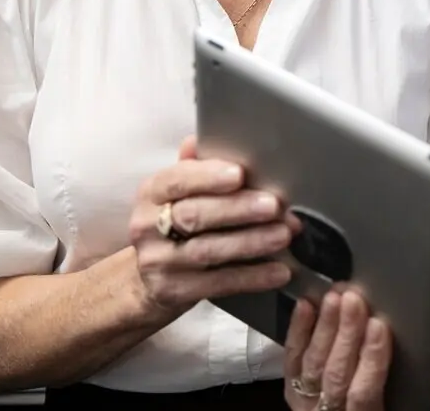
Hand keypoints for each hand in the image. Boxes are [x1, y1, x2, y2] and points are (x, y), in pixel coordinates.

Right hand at [128, 135, 297, 313]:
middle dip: (238, 209)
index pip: (177, 180)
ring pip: (208, 251)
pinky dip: (252, 277)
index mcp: (152, 193)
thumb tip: (199, 139)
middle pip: (195, 216)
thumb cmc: (172, 225)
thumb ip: (194, 168)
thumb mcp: (176, 193)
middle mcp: (148, 227)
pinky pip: (218, 284)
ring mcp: (159, 262)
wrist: (146, 280)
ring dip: (251, 242)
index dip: (208, 176)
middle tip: (274, 205)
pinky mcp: (175, 292)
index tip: (239, 174)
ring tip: (284, 234)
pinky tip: (279, 270)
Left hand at [284, 289, 429, 410]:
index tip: (380, 326)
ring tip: (337, 297)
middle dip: (346, 336)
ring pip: (312, 365)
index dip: (371, 361)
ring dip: (324, 328)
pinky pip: (292, 360)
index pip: (364, 394)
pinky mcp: (297, 386)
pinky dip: (298, 331)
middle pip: (336, 376)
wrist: (381, 403)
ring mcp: (311, 403)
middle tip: (356, 301)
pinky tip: (308, 305)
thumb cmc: (410, 396)